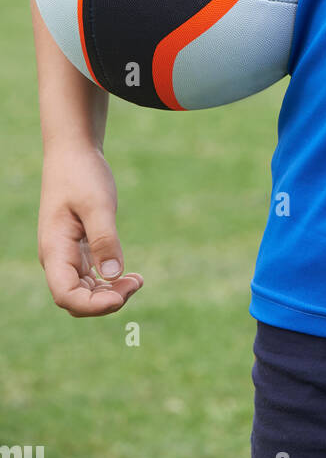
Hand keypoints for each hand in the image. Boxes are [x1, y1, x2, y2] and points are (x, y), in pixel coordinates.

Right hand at [38, 141, 142, 316]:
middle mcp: (57, 258)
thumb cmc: (82, 174)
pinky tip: (129, 275)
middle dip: (106, 300)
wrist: (74, 152)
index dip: (93, 305)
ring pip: (85, 290)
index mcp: (55, 250)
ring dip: (110, 292)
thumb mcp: (97, 204)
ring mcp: (67, 254)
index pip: (66, 296)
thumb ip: (104, 239)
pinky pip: (90, 276)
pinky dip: (109, 280)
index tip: (121, 296)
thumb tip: (113, 275)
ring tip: (137, 280)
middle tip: (137, 282)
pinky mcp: (78, 248)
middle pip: (76, 298)